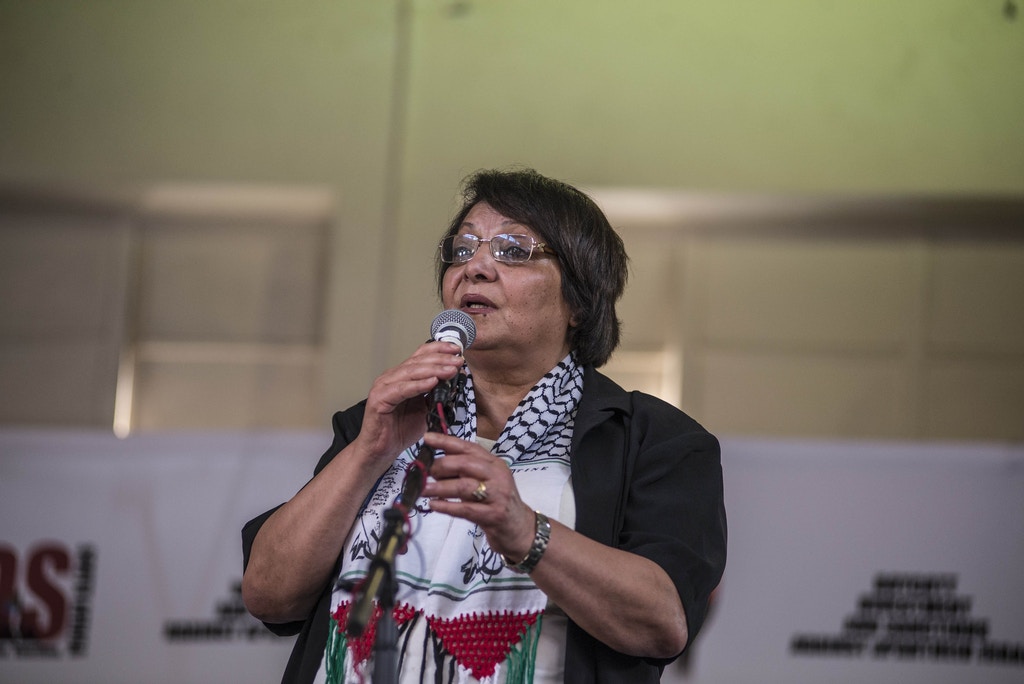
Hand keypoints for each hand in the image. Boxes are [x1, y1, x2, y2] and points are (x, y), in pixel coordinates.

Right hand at [352, 341, 464, 472]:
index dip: (439, 350)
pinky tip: (432, 382)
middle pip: (418, 361)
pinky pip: (401, 389)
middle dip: (441, 360)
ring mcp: (383, 387)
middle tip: (458, 361)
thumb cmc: (400, 430)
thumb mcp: (425, 409)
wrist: (381, 451)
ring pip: (411, 372)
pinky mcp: (379, 400)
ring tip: (450, 370)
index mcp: (402, 376)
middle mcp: (391, 377)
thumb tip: (455, 382)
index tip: (457, 350)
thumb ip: (437, 394)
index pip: (421, 355)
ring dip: (433, 370)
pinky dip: (418, 385)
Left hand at [421, 432, 535, 560]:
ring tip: (423, 490)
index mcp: (494, 464)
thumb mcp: (486, 482)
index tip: (427, 438)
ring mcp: (497, 496)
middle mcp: (497, 476)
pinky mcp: (494, 516)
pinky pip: (466, 509)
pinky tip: (434, 505)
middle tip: (424, 473)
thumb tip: (434, 466)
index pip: (469, 448)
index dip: (447, 441)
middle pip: (465, 464)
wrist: (520, 530)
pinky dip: (447, 506)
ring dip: (439, 487)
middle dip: (441, 466)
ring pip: (463, 487)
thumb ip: (465, 472)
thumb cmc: (498, 503)